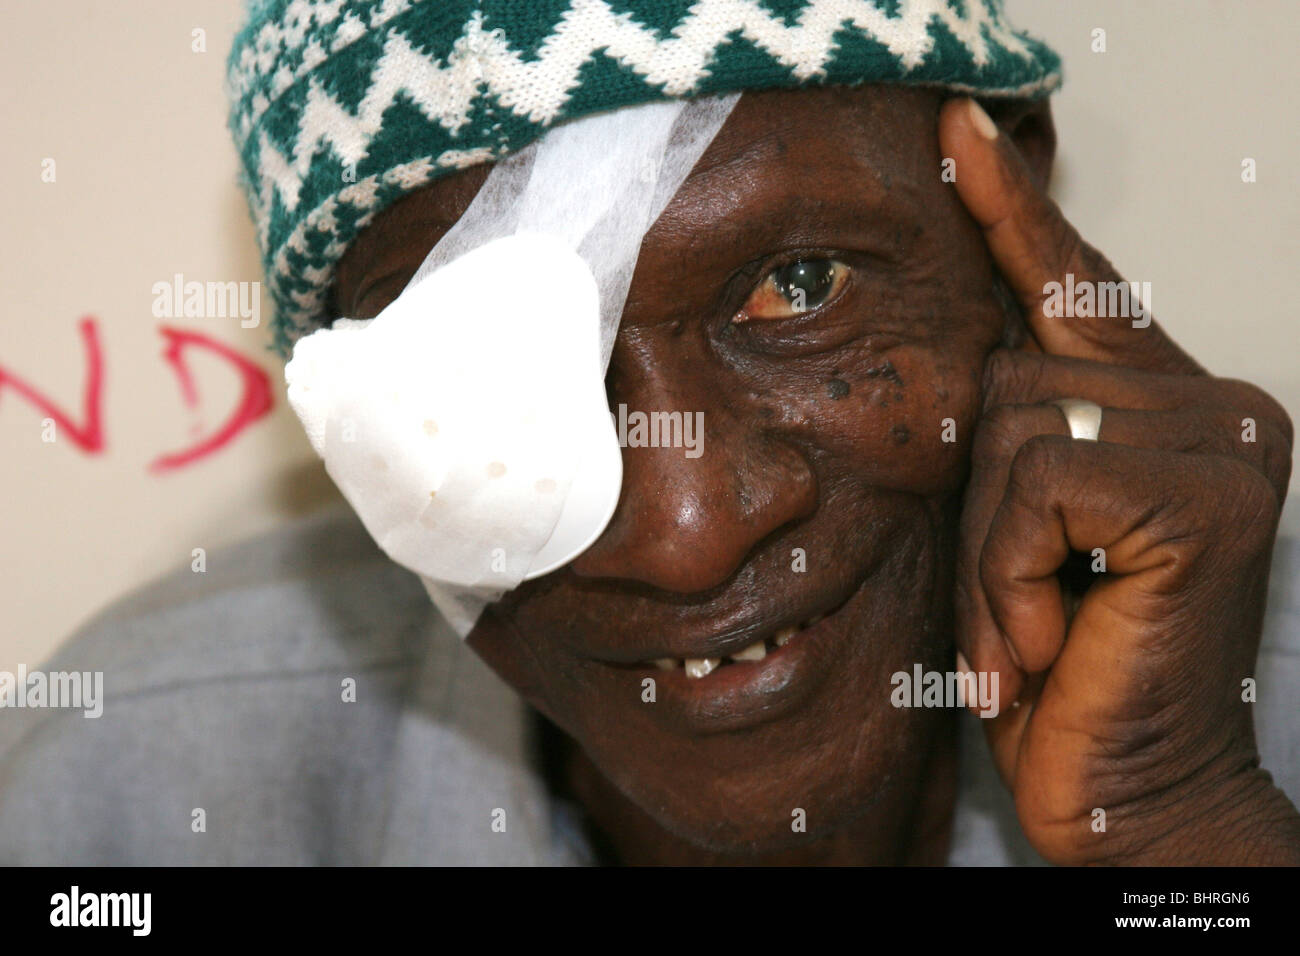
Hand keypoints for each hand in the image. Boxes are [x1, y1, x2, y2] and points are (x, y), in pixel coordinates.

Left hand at [940, 98, 1299, 864]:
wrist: (1131, 797)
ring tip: (1035, 632)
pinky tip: (1055, 638)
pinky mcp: (1210, 490)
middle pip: (1012, 370)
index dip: (1013, 213)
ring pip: (1016, 422)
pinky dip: (1011, 572)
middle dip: (981, 506)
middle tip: (1018, 610)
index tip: (958, 131)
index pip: (1074, 291)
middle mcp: (1217, 404)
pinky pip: (1038, 478)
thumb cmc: (1064, 672)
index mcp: (1170, 408)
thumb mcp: (1017, 538)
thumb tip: (964, 345)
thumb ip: (1013, 440)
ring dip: (992, 553)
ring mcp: (1227, 441)